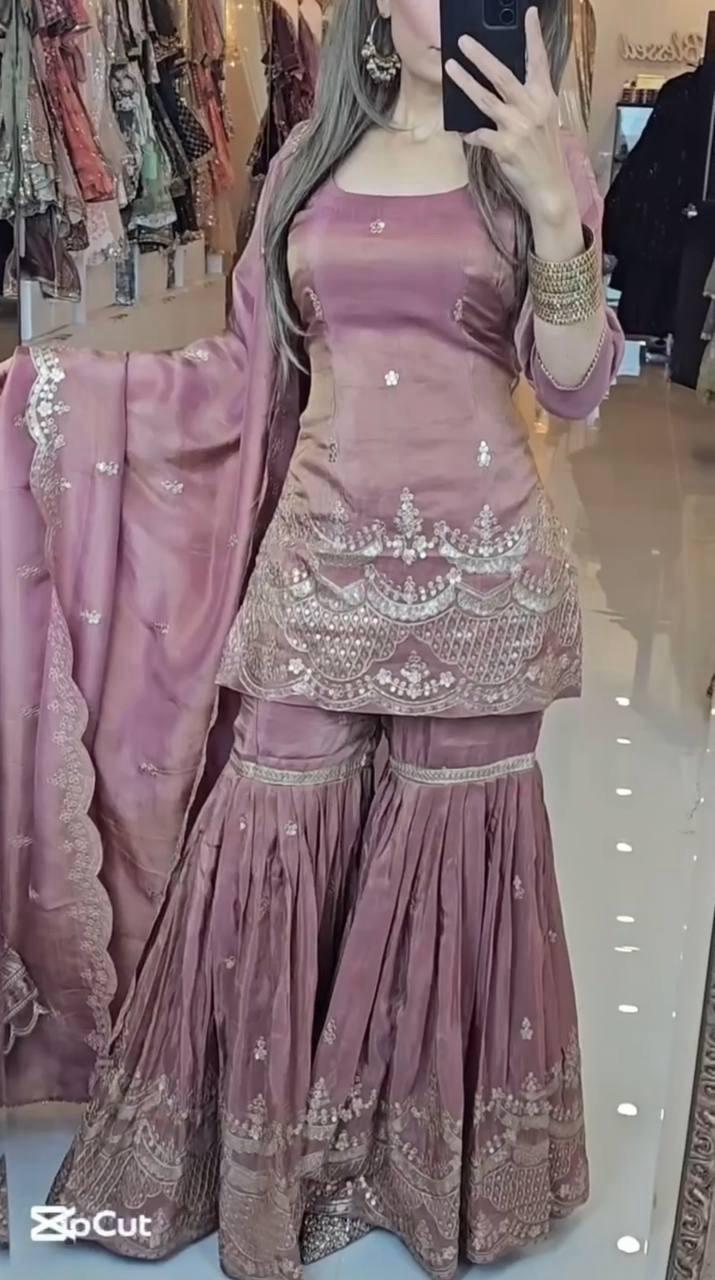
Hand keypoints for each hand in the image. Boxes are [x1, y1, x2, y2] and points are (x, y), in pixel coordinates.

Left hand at [445, 7, 576, 224]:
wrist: (549, 187)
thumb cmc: (543, 152)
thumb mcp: (544, 119)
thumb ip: (528, 100)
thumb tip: (501, 85)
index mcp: (545, 97)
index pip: (539, 61)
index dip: (533, 36)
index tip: (528, 14)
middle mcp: (532, 108)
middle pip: (502, 75)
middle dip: (481, 56)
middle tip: (464, 41)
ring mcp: (518, 127)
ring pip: (485, 99)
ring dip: (465, 82)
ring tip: (450, 68)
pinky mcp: (505, 147)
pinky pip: (479, 134)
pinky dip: (470, 132)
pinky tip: (463, 131)